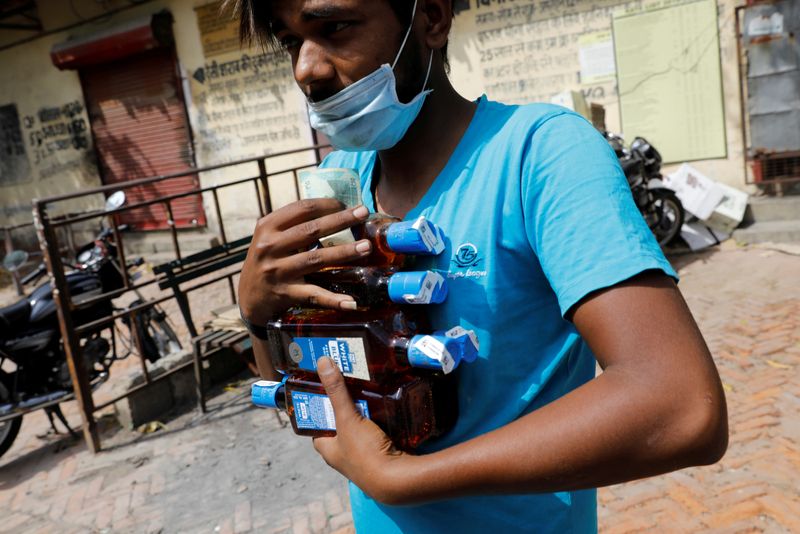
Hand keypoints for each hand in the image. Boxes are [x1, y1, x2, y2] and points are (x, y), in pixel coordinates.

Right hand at [238, 199, 371, 323]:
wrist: (249, 297)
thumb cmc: (268, 260)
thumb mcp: (270, 237)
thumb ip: (294, 224)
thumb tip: (335, 209)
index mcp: (267, 226)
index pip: (301, 208)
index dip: (327, 204)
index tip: (347, 204)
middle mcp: (270, 246)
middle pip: (312, 230)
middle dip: (341, 220)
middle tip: (364, 213)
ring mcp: (277, 271)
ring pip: (317, 259)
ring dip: (344, 252)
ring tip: (366, 247)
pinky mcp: (285, 294)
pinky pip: (314, 295)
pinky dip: (333, 300)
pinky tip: (352, 302)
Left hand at [312, 357, 411, 503]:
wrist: (398, 479)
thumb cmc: (366, 454)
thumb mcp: (347, 419)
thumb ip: (336, 391)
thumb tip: (322, 363)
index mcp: (329, 450)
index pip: (317, 426)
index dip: (317, 409)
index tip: (322, 390)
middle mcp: (344, 455)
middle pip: (340, 424)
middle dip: (344, 405)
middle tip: (348, 383)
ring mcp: (364, 455)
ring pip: (360, 427)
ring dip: (363, 411)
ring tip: (367, 388)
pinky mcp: (382, 453)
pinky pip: (377, 431)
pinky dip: (379, 418)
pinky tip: (384, 404)